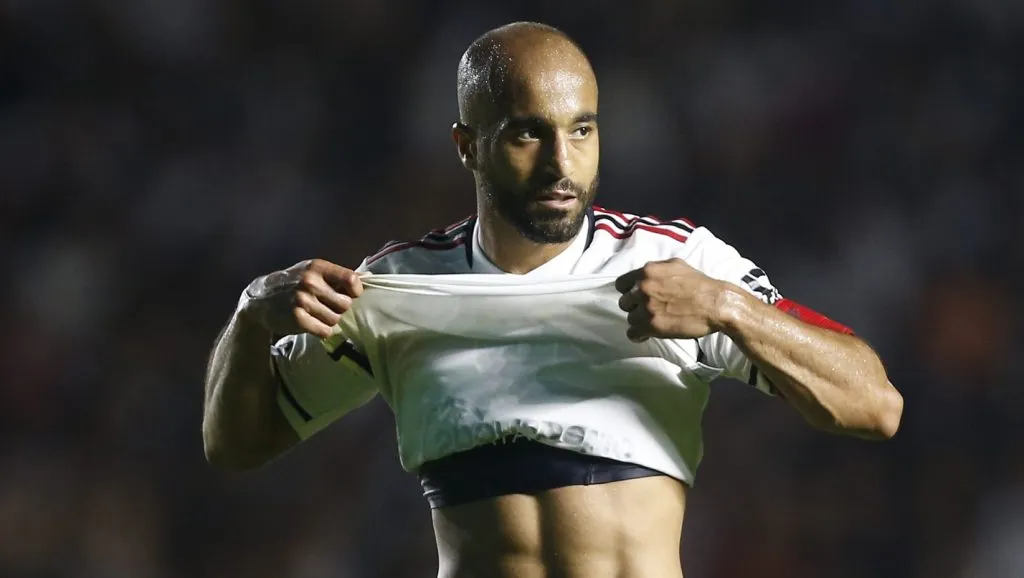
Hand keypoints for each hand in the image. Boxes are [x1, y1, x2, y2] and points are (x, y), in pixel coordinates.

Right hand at [238, 259, 363, 338]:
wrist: (260, 300)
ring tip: (317, 314)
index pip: (351, 279)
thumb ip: (337, 275)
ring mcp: (303, 301)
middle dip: (340, 308)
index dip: (355, 291)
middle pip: (345, 304)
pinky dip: (322, 330)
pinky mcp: (298, 319)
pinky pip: (325, 331)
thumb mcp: (312, 271)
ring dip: (330, 320)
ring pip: (336, 319)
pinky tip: (312, 323)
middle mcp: (310, 282)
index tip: (350, 294)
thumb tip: (367, 278)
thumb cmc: (293, 283)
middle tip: (328, 307)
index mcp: (317, 267)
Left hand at [615, 258, 728, 341]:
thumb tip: (645, 275)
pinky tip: (647, 334)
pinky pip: (633, 333)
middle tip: (648, 310)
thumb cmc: (700, 284)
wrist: (715, 304)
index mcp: (647, 272)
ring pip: (629, 318)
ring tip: (652, 322)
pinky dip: (639, 335)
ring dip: (639, 322)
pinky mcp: (652, 325)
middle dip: (635, 307)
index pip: (621, 284)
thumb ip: (656, 269)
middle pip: (624, 302)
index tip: (636, 297)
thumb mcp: (676, 265)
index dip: (628, 291)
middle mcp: (643, 288)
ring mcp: (646, 307)